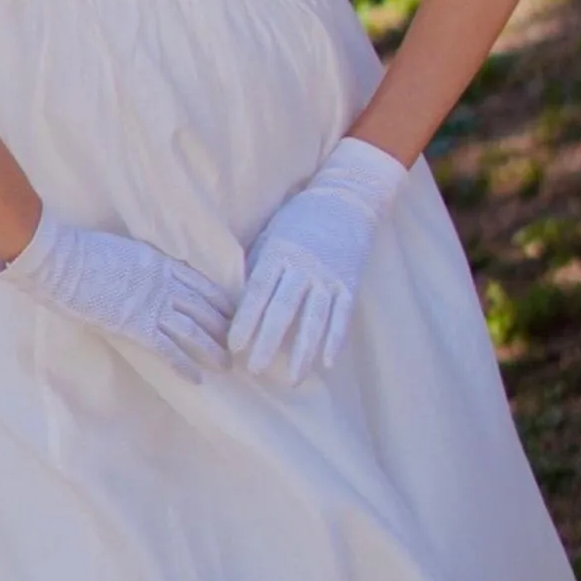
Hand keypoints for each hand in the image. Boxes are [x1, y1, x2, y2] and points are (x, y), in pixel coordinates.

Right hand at [0, 208, 233, 383]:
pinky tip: (196, 378)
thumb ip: (139, 266)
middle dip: (223, 327)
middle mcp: (164, 283)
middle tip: (238, 343)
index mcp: (161, 262)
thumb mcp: (122, 251)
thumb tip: (142, 276)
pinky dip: (184, 365)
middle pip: (205, 308)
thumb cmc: (82, 252)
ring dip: (212, 349)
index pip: (201, 284)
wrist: (62, 259)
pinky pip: (168, 349)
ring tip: (226, 365)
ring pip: (195, 330)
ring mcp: (152, 305)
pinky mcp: (136, 325)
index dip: (220, 301)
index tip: (234, 312)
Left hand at [228, 137, 407, 385]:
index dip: (245, 320)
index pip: (258, 292)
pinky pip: (342, 316)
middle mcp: (303, 267)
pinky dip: (334, 341)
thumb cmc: (299, 220)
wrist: (347, 200)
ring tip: (291, 380)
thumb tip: (231, 301)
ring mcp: (328, 276)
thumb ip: (256, 267)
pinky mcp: (349, 283)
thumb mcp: (270, 235)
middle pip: (283, 310)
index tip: (232, 346)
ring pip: (314, 319)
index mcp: (278, 253)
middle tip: (253, 370)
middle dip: (267, 342)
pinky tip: (326, 364)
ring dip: (302, 352)